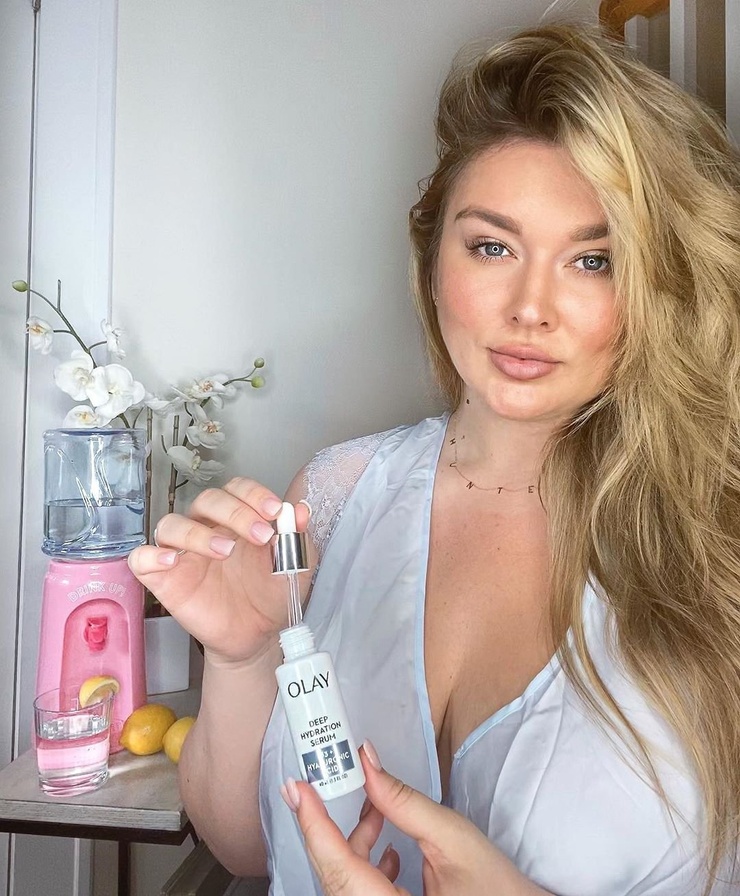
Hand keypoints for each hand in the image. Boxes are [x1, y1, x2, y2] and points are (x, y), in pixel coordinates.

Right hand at [127, 480, 310, 664]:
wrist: (258, 635)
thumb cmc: (271, 593)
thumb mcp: (295, 565)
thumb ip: (297, 538)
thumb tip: (300, 511)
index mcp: (237, 518)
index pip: (236, 489)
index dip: (254, 494)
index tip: (276, 511)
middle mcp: (207, 528)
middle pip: (206, 500)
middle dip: (235, 512)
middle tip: (261, 535)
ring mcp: (183, 553)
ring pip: (171, 524)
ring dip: (197, 532)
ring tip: (225, 551)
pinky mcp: (165, 579)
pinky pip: (142, 559)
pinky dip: (151, 556)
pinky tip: (172, 562)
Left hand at [284, 743, 550, 895]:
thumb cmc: (499, 890)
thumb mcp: (454, 839)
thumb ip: (403, 802)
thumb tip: (366, 763)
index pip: (339, 868)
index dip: (314, 825)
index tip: (297, 788)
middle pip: (336, 877)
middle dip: (329, 829)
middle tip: (317, 787)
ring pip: (346, 884)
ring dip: (353, 845)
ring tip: (376, 814)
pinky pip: (361, 893)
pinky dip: (366, 865)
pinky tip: (388, 849)